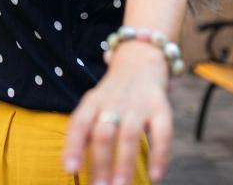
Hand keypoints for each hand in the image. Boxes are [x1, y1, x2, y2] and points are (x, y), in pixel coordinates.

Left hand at [62, 44, 172, 183]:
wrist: (141, 60)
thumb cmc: (112, 95)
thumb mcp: (94, 105)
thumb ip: (85, 132)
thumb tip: (74, 166)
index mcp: (93, 102)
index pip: (79, 122)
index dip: (73, 145)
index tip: (69, 169)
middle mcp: (113, 102)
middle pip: (104, 132)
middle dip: (101, 162)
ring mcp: (138, 103)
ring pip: (130, 134)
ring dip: (125, 162)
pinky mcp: (161, 106)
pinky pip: (163, 131)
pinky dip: (160, 154)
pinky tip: (156, 176)